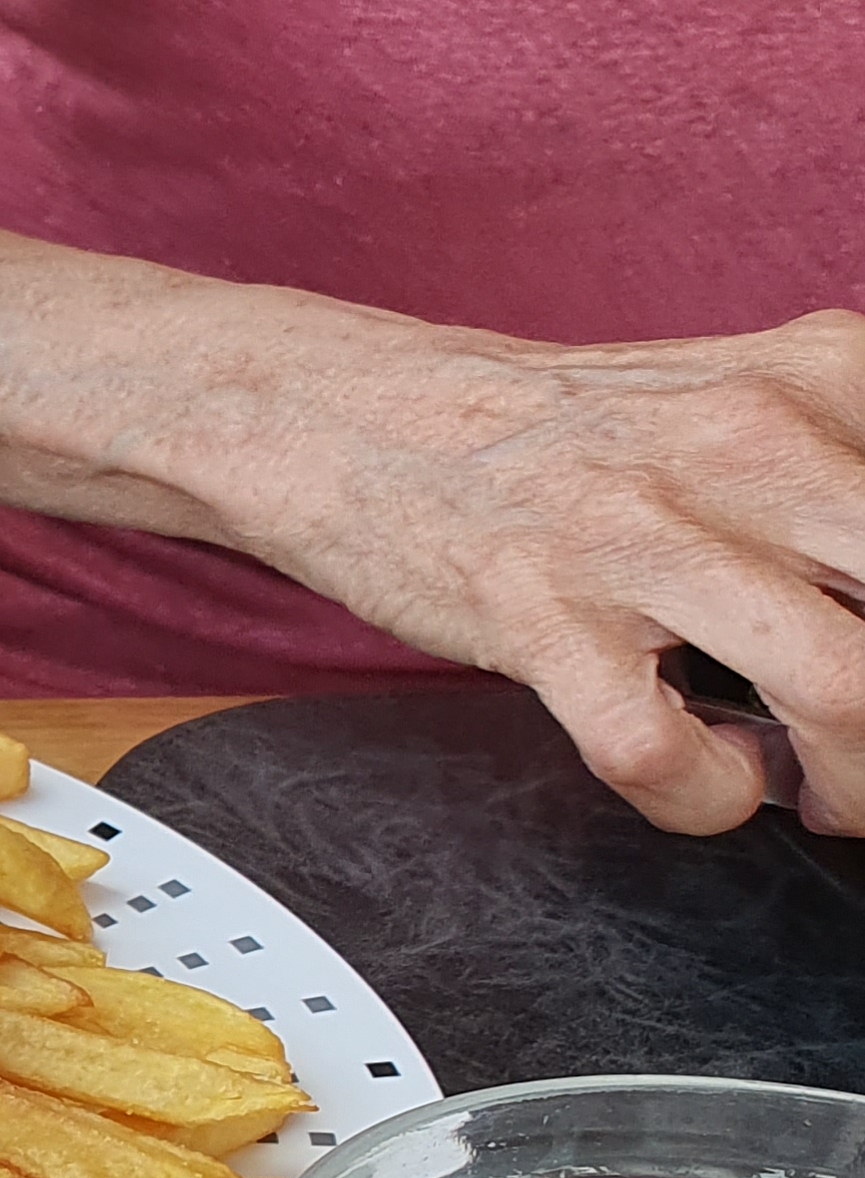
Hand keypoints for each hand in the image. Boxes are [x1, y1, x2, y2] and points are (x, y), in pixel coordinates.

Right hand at [219, 310, 864, 835]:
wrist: (362, 419)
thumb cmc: (558, 435)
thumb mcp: (745, 400)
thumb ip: (843, 472)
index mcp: (815, 381)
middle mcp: (745, 447)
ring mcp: (639, 535)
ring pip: (840, 692)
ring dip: (857, 783)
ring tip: (826, 791)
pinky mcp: (542, 615)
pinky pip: (662, 752)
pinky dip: (706, 796)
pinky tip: (704, 773)